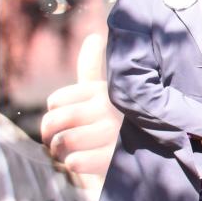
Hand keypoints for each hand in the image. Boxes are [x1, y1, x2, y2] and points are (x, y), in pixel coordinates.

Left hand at [40, 33, 122, 194]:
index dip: (54, 115)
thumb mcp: (107, 92)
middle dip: (49, 135)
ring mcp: (112, 133)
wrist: (152, 155)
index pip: (55, 102)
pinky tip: (83, 163)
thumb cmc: (120, 122)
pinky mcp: (114, 158)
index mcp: (104, 90)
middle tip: (56, 143)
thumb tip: (95, 36)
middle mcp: (108, 107)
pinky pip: (75, 161)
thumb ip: (94, 68)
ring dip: (60, 152)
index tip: (64, 122)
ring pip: (63, 142)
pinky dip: (74, 165)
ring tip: (68, 154)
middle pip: (54, 121)